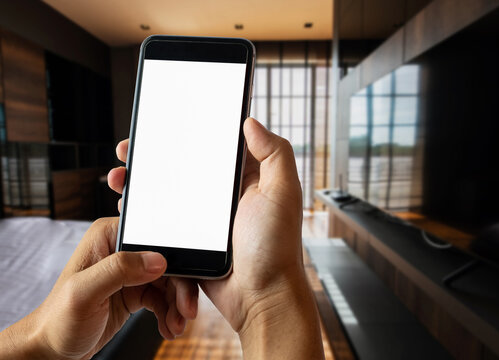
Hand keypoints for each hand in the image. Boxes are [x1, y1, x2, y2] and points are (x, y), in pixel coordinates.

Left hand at [0, 218, 197, 359]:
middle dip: (180, 288)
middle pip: (167, 261)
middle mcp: (121, 249)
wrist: (53, 350)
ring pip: (169, 281)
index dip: (174, 258)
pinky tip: (168, 326)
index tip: (184, 283)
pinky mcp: (135, 290)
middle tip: (186, 311)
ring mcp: (129, 271)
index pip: (154, 237)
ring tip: (176, 325)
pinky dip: (169, 312)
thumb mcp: (84, 293)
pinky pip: (163, 297)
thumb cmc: (58, 320)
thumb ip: (119, 270)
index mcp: (108, 236)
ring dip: (177, 304)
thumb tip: (158, 259)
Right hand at [109, 117, 323, 358]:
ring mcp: (205, 220)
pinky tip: (127, 207)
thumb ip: (274, 154)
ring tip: (120, 177)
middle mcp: (223, 197)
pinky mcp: (191, 241)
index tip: (160, 124)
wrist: (260, 298)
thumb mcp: (282, 193)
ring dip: (143, 184)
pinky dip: (145, 214)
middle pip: (182, 168)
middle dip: (153, 158)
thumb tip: (251, 122)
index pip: (211, 148)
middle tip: (128, 152)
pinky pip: (163, 223)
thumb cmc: (275, 248)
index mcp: (244, 180)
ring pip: (168, 194)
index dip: (185, 134)